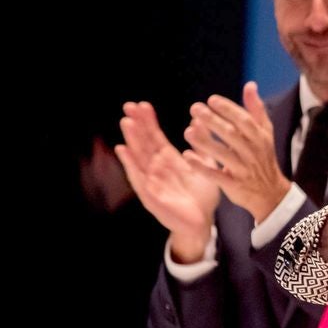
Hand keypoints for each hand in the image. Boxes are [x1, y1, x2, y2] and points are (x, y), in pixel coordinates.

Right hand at [116, 100, 219, 258]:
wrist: (203, 222)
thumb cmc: (202, 196)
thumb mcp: (205, 165)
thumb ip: (201, 145)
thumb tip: (199, 120)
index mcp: (169, 161)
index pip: (155, 137)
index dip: (148, 121)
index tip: (142, 104)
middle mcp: (157, 169)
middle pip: (144, 143)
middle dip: (137, 125)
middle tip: (130, 106)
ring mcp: (152, 181)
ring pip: (139, 157)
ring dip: (132, 139)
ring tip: (126, 122)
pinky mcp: (150, 195)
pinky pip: (138, 178)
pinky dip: (130, 164)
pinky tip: (123, 150)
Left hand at [182, 81, 291, 222]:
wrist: (270, 193)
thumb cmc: (263, 158)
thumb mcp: (265, 133)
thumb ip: (256, 109)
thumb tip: (250, 85)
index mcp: (260, 138)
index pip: (244, 120)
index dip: (228, 109)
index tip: (211, 100)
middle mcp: (252, 153)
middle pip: (232, 135)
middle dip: (213, 120)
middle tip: (195, 108)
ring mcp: (243, 170)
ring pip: (223, 154)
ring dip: (204, 142)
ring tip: (188, 131)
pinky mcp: (234, 185)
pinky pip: (216, 175)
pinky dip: (201, 166)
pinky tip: (187, 155)